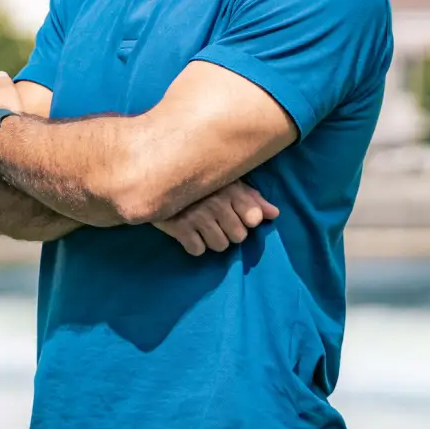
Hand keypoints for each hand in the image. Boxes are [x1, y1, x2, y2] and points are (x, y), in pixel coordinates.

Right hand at [153, 180, 279, 255]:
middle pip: (238, 237)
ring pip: (220, 246)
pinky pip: (197, 250)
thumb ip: (252, 199)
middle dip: (228, 232)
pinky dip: (193, 245)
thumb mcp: (227, 183)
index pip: (253, 218)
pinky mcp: (179, 228)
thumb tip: (274, 214)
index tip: (234, 214)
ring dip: (211, 240)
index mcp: (230, 190)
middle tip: (214, 221)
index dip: (246, 220)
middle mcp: (217, 204)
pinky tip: (188, 232)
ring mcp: (198, 217)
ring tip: (201, 227)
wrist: (155, 178)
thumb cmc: (198, 183)